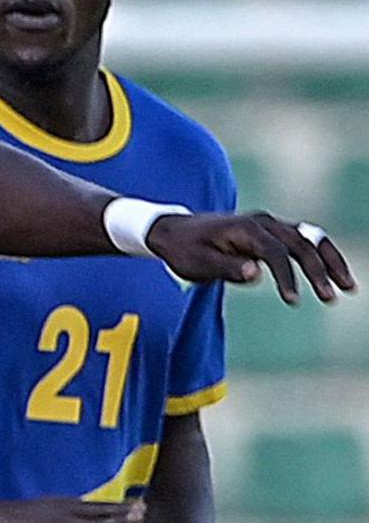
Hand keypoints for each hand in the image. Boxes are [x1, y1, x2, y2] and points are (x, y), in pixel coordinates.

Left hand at [147, 212, 357, 304]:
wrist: (173, 231)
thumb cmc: (184, 250)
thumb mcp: (198, 264)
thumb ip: (227, 268)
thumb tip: (256, 273)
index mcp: (244, 228)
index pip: (275, 252)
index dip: (287, 276)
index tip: (293, 300)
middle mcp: (262, 222)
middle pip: (301, 243)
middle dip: (320, 270)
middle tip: (332, 298)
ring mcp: (269, 224)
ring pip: (310, 239)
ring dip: (330, 261)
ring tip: (349, 287)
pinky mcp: (272, 232)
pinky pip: (304, 241)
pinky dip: (322, 256)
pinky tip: (334, 276)